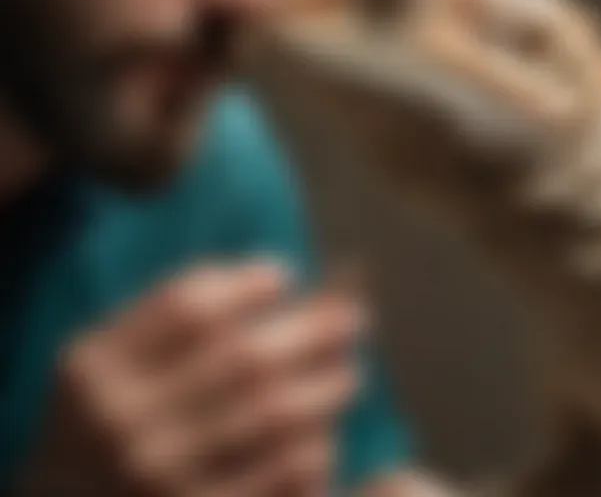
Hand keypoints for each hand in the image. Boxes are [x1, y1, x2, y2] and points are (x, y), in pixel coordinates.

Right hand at [19, 261, 363, 496]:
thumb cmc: (100, 422)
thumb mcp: (105, 361)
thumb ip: (165, 318)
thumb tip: (273, 278)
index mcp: (96, 367)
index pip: (188, 308)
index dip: (246, 285)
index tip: (284, 275)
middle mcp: (122, 421)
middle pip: (243, 358)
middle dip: (313, 331)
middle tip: (353, 318)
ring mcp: (158, 478)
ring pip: (272, 417)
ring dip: (326, 389)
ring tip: (349, 373)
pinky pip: (279, 478)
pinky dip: (313, 452)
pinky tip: (324, 437)